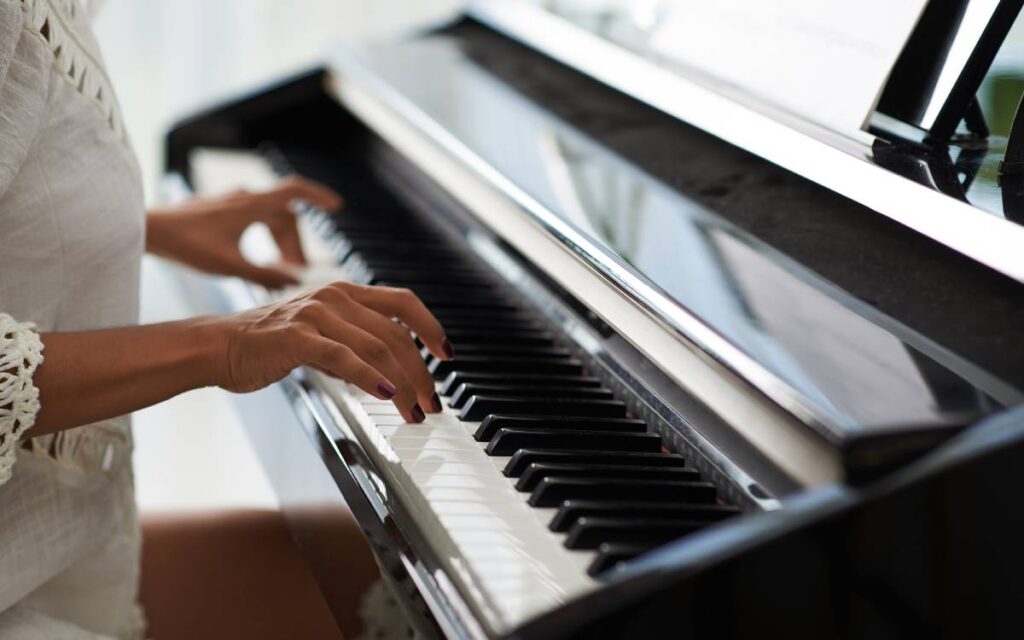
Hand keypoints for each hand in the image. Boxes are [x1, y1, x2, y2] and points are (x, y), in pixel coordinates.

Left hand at [146, 177, 341, 286]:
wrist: (146, 231)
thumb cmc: (185, 245)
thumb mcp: (229, 265)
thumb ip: (265, 274)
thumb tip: (295, 281)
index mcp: (252, 206)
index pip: (295, 191)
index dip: (319, 197)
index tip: (336, 207)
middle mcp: (244, 199)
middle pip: (284, 216)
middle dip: (295, 243)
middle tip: (298, 271)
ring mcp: (230, 203)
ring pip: (268, 219)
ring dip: (279, 243)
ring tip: (280, 270)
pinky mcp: (218, 211)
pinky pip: (252, 220)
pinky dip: (262, 238)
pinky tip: (256, 260)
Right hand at [212, 281, 454, 422]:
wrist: (217, 346)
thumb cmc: (267, 344)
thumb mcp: (320, 335)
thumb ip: (354, 344)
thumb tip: (391, 372)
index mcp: (344, 292)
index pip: (403, 302)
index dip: (431, 327)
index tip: (447, 355)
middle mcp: (335, 296)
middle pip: (396, 334)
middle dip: (421, 373)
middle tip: (431, 403)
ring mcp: (316, 314)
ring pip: (377, 348)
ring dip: (403, 385)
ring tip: (413, 412)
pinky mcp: (296, 337)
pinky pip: (344, 357)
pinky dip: (370, 377)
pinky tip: (386, 395)